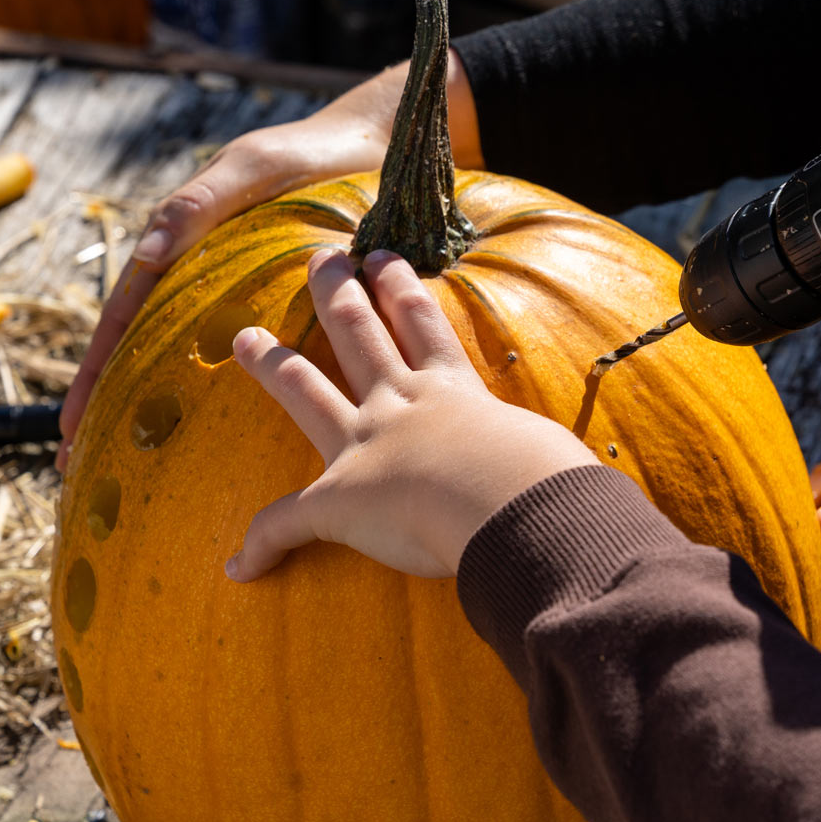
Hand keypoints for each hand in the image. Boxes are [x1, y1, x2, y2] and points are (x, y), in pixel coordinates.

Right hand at [56, 55, 483, 467]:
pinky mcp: (280, 309)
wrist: (373, 147)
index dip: (95, 374)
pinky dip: (215, 396)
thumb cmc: (307, 154)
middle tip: (77, 466)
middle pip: (141, 351)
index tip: (71, 427)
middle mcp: (200, 279)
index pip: (123, 321)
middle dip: (108, 408)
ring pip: (185, 362)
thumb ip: (197, 205)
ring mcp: (237, 297)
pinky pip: (242, 358)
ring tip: (126, 466)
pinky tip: (214, 439)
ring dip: (154, 410)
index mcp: (179, 246)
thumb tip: (144, 256)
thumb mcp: (250, 169)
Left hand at [224, 249, 598, 579]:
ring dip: (273, 364)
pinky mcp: (337, 501)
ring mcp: (365, 445)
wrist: (511, 502)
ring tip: (244, 338)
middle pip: (358, 335)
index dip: (401, 288)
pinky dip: (262, 544)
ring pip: (306, 390)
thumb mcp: (550, 454)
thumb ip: (547, 463)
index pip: (423, 327)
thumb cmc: (547, 481)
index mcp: (453, 392)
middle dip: (335, 294)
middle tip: (318, 260)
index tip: (382, 256)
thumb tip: (578, 493)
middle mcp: (401, 406)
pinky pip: (286, 522)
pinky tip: (241, 565)